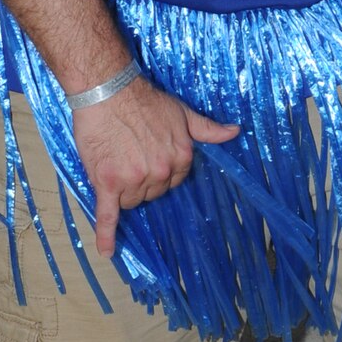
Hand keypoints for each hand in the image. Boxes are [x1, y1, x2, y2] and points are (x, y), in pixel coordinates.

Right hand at [72, 76, 239, 257]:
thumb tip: (235, 132)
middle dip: (140, 180)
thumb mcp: (183, 114)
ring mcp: (134, 180)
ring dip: (123, 191)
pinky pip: (108, 214)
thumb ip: (208, 129)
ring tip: (114, 163)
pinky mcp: (108, 183)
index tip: (147, 158)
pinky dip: (106, 234)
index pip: (172, 182)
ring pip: (131, 201)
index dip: (158, 173)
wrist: (109, 91)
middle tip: (128, 156)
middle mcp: (160, 173)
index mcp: (181, 158)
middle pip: (151, 193)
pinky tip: (106, 250)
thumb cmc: (145, 101)